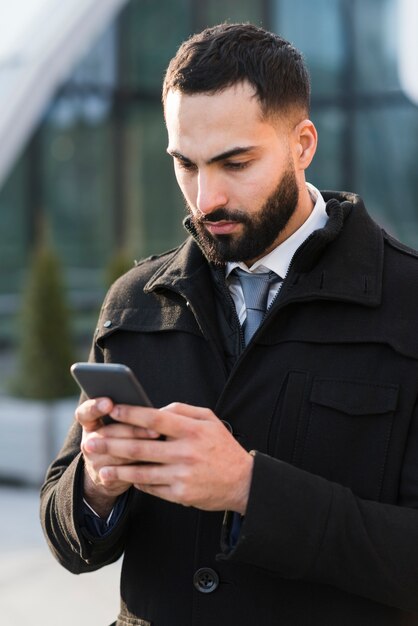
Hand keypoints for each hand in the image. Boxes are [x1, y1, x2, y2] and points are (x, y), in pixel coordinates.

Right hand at [76, 398, 159, 514]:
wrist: (111, 473)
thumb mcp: (117, 424)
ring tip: (159, 442)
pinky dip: (142, 465)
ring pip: (118, 454)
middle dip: (133, 430)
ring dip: (141, 448)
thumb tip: (153, 408)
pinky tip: (157, 460)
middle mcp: (89, 441)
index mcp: (90, 423)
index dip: (95, 408)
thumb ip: (128, 414)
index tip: (109, 403)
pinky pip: (125, 472)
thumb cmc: (122, 437)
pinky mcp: (105, 478)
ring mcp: (95, 461)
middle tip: (155, 429)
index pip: (85, 413)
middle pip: (108, 434)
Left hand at [85, 402, 253, 513]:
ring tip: (99, 468)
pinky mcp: (181, 494)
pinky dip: (136, 482)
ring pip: (141, 471)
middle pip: (141, 446)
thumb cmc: (223, 447)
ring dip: (117, 469)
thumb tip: (157, 408)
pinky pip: (152, 487)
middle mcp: (185, 452)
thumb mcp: (210, 420)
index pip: (155, 418)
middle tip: (91, 442)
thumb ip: (183, 411)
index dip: (131, 413)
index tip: (112, 410)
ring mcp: (182, 474)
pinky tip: (124, 478)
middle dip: (112, 444)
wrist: (243, 482)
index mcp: (192, 430)